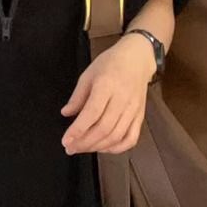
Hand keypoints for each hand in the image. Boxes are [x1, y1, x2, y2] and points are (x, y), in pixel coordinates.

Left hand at [60, 32, 155, 154]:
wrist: (138, 58)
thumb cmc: (111, 64)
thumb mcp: (88, 74)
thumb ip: (77, 96)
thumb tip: (66, 114)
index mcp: (107, 85)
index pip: (92, 113)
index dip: (78, 130)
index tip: (66, 141)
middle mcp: (122, 99)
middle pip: (104, 128)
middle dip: (85, 142)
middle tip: (70, 148)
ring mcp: (134, 109)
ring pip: (116, 136)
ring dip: (97, 147)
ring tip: (83, 148)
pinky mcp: (140, 116)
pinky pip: (131, 138)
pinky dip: (117, 148)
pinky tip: (104, 148)